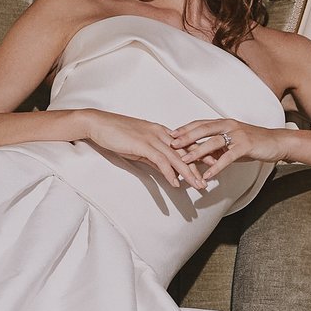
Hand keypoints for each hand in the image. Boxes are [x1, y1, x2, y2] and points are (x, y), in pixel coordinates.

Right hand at [76, 110, 212, 192]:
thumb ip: (153, 156)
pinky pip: (160, 160)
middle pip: (185, 151)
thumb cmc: (116, 134)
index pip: (185, 144)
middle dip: (200, 166)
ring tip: (198, 186)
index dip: (200, 154)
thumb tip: (165, 169)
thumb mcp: (138, 146)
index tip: (212, 164)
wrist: (98, 124)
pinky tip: (176, 183)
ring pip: (177, 157)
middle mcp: (161, 133)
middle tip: (210, 179)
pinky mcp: (143, 144)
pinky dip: (170, 172)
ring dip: (189, 173)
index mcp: (161, 132)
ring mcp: (152, 138)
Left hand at [167, 118, 283, 183]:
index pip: (200, 123)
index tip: (171, 133)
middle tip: (171, 144)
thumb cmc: (253, 143)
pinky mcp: (245, 146)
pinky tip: (208, 175)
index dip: (185, 128)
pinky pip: (227, 157)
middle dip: (186, 137)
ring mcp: (237, 135)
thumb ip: (216, 148)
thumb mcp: (232, 144)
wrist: (276, 142)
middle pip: (203, 129)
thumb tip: (197, 156)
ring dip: (197, 151)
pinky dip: (216, 166)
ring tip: (184, 160)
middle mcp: (229, 126)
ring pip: (213, 142)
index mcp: (224, 123)